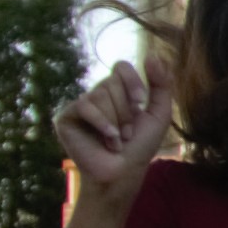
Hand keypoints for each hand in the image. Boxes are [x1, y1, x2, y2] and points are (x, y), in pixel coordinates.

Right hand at [52, 55, 172, 201]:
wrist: (123, 172)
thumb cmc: (141, 146)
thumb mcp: (159, 113)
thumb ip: (161, 84)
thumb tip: (152, 55)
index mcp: (116, 91)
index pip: (120, 67)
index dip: (132, 83)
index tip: (141, 104)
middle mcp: (97, 95)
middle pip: (112, 82)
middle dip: (126, 111)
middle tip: (127, 133)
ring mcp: (80, 106)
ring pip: (100, 95)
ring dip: (116, 121)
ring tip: (117, 140)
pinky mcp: (66, 117)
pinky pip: (85, 106)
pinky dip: (102, 124)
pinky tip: (108, 140)